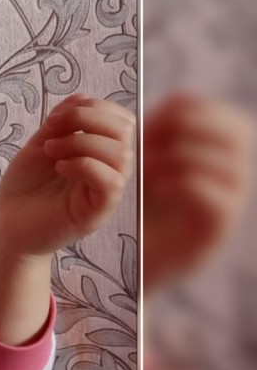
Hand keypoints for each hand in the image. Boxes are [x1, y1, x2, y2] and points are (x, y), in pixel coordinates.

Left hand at [0, 93, 135, 259]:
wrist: (8, 226)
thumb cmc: (25, 189)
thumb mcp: (40, 145)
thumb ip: (61, 123)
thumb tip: (82, 96)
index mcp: (99, 153)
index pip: (121, 119)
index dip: (93, 107)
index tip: (55, 118)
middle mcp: (109, 170)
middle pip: (125, 130)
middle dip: (86, 119)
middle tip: (51, 131)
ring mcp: (105, 193)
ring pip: (120, 154)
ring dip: (80, 142)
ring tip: (50, 151)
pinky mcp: (97, 213)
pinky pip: (111, 182)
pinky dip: (84, 165)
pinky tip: (60, 167)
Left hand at [143, 92, 253, 295]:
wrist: (132, 261)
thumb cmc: (138, 209)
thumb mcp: (145, 165)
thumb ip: (155, 136)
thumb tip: (153, 108)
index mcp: (218, 155)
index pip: (222, 112)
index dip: (184, 109)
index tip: (145, 122)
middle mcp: (235, 175)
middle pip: (238, 131)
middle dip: (186, 128)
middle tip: (145, 143)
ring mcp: (232, 203)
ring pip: (227, 162)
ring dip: (176, 157)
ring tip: (141, 170)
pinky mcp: (218, 230)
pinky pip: (214, 196)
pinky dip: (177, 185)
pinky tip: (150, 190)